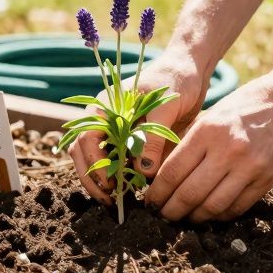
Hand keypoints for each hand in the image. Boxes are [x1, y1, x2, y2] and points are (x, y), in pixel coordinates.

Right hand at [69, 47, 210, 204]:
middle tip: (109, 199)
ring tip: (115, 200)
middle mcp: (104, 120)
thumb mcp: (164, 107)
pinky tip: (127, 190)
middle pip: (83, 152)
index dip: (94, 162)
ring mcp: (114, 131)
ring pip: (94, 159)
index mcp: (105, 106)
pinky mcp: (128, 141)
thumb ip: (152, 137)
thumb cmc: (175, 80)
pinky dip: (116, 178)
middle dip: (92, 178)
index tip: (110, 182)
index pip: (86, 137)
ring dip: (100, 181)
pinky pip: (114, 162)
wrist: (190, 72)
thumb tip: (143, 171)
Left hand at [144, 64, 272, 221]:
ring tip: (185, 217)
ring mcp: (251, 167)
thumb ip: (189, 142)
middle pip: (189, 194)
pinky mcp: (268, 179)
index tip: (149, 200)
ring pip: (213, 206)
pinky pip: (238, 206)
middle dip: (171, 210)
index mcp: (208, 130)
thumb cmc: (247, 104)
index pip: (173, 171)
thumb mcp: (212, 114)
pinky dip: (220, 215)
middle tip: (162, 215)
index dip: (157, 192)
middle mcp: (228, 150)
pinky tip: (211, 212)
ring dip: (195, 217)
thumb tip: (162, 171)